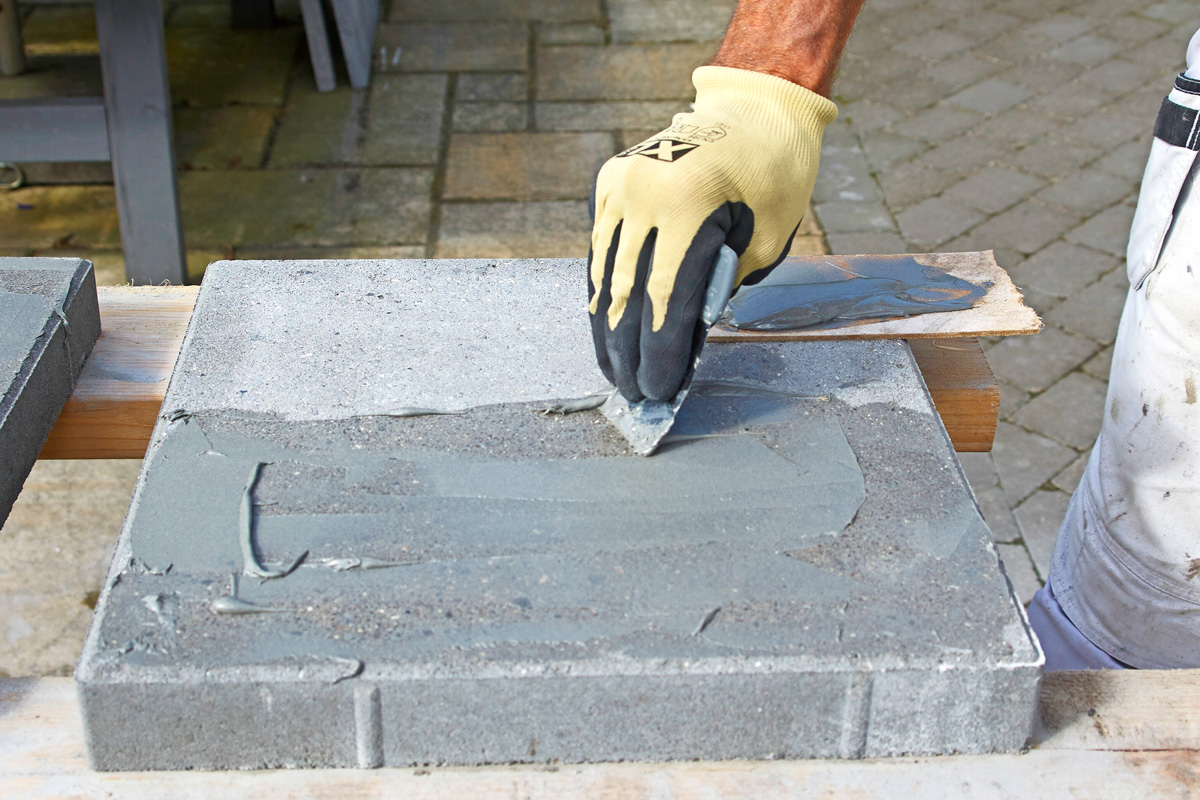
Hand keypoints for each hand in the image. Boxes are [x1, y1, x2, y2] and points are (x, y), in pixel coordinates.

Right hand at [588, 66, 836, 400]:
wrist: (755, 107)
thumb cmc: (775, 176)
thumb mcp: (765, 240)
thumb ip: (720, 289)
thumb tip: (681, 344)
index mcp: (690, 204)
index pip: (664, 300)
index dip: (659, 353)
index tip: (658, 390)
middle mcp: (643, 193)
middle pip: (625, 293)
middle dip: (628, 352)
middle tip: (632, 394)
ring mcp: (620, 185)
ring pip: (603, 274)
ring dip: (607, 328)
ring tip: (613, 371)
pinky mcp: (609, 182)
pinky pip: (600, 249)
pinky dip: (604, 291)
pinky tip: (606, 326)